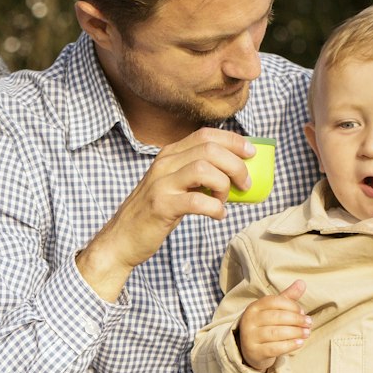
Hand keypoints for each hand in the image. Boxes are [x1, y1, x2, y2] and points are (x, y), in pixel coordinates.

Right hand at [75, 129, 254, 301]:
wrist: (121, 238)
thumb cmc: (153, 213)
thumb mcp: (173, 185)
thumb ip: (196, 174)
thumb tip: (235, 173)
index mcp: (169, 155)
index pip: (206, 135)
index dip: (233, 141)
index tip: (251, 153)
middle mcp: (164, 164)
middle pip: (210, 149)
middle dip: (236, 165)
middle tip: (245, 184)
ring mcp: (161, 184)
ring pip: (205, 169)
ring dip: (224, 186)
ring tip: (224, 201)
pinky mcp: (162, 206)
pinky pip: (198, 201)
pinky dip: (215, 209)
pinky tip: (217, 216)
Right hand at [236, 280, 309, 372]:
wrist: (253, 351)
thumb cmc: (267, 326)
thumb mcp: (275, 310)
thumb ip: (288, 297)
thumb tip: (302, 282)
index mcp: (254, 307)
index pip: (274, 301)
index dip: (292, 306)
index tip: (303, 312)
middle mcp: (249, 321)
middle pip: (276, 317)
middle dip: (296, 319)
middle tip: (309, 323)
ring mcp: (249, 337)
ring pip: (276, 333)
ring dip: (295, 332)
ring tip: (307, 333)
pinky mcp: (254, 352)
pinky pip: (275, 348)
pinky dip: (290, 345)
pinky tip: (300, 343)